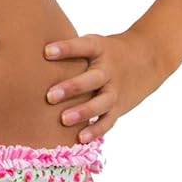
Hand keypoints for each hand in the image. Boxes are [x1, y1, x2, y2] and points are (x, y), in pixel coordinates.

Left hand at [43, 29, 165, 140]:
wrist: (149, 58)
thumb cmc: (108, 51)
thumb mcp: (95, 42)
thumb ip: (72, 50)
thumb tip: (33, 54)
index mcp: (100, 49)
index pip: (83, 46)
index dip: (66, 49)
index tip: (46, 52)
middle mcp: (109, 70)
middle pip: (92, 79)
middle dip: (72, 87)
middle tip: (50, 95)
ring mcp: (116, 90)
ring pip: (101, 103)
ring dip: (83, 112)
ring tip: (63, 120)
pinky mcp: (120, 106)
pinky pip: (108, 121)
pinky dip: (96, 130)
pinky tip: (81, 139)